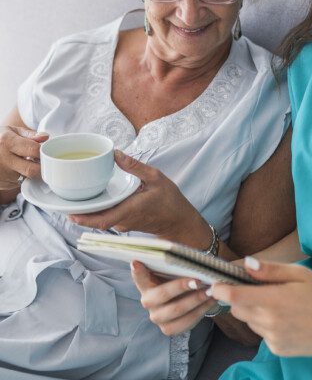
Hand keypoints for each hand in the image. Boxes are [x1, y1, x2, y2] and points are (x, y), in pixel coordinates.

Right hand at [0, 126, 47, 189]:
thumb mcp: (11, 131)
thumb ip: (30, 135)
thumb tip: (45, 137)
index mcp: (6, 142)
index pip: (33, 150)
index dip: (42, 151)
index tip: (45, 150)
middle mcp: (3, 159)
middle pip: (32, 169)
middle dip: (41, 166)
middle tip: (42, 160)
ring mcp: (2, 173)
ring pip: (27, 177)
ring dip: (32, 172)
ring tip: (28, 162)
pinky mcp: (3, 183)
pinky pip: (19, 182)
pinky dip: (23, 176)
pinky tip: (18, 169)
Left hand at [70, 150, 209, 243]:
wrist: (179, 221)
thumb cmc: (170, 201)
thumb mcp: (156, 178)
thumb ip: (135, 167)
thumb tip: (116, 154)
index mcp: (130, 209)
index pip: (103, 219)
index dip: (85, 218)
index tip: (69, 213)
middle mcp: (124, 220)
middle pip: (96, 221)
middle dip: (79, 214)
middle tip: (64, 202)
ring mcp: (124, 224)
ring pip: (101, 220)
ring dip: (88, 213)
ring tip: (75, 199)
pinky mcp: (125, 223)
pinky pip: (107, 219)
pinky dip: (98, 212)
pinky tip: (93, 200)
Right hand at [131, 261, 216, 334]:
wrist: (186, 297)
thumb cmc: (179, 277)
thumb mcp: (175, 268)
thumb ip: (173, 262)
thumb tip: (179, 253)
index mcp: (145, 283)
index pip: (138, 276)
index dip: (137, 271)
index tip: (137, 262)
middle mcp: (148, 301)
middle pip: (162, 294)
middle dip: (181, 286)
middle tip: (199, 280)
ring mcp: (157, 317)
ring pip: (177, 310)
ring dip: (196, 300)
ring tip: (210, 291)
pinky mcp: (168, 329)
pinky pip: (185, 322)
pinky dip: (201, 311)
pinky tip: (212, 301)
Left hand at [210, 259, 311, 356]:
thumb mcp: (298, 273)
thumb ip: (270, 270)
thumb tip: (245, 264)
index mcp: (274, 301)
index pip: (234, 297)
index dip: (221, 289)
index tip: (216, 283)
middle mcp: (270, 323)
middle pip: (237, 309)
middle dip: (240, 297)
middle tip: (256, 287)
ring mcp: (273, 339)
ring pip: (249, 321)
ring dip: (254, 311)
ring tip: (277, 302)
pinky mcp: (278, 349)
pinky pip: (262, 333)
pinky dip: (266, 324)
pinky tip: (286, 318)